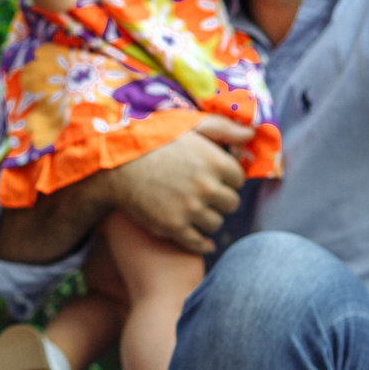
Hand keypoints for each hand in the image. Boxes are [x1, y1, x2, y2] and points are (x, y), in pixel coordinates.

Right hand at [0, 116, 249, 262]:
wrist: (115, 165)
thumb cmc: (152, 141)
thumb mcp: (189, 125)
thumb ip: (224, 128)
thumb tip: (254, 134)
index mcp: (215, 161)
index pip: (238, 179)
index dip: (226, 178)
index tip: (214, 178)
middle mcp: (208, 187)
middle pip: (231, 203)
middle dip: (220, 200)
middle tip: (205, 196)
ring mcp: (191, 209)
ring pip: (216, 223)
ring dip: (209, 219)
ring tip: (196, 212)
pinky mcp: (174, 228)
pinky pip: (199, 243)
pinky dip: (203, 244)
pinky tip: (202, 242)